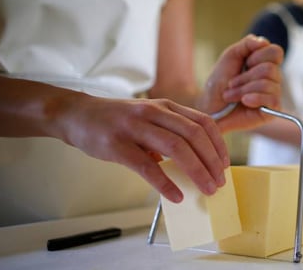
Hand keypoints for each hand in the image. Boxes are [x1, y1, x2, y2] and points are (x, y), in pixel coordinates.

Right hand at [56, 94, 229, 202]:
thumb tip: (188, 163)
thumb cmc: (116, 119)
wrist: (78, 115)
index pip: (202, 122)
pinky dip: (165, 183)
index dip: (218, 144)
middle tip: (220, 182)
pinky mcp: (118, 145)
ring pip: (176, 148)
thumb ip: (168, 133)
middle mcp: (153, 112)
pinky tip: (176, 196)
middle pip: (194, 135)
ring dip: (197, 171)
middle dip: (212, 161)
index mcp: (164, 106)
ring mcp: (135, 127)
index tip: (224, 164)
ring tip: (207, 189)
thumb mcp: (146, 117)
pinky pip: (147, 166)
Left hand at [198, 34, 282, 131]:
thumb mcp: (230, 56)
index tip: (244, 63)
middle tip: (231, 84)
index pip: (276, 52)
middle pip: (270, 69)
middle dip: (245, 77)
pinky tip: (244, 101)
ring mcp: (272, 94)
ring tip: (230, 96)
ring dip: (243, 89)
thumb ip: (247, 44)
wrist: (208, 106)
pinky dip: (255, 98)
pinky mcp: (271, 112)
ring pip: (268, 84)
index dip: (258, 56)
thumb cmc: (219, 82)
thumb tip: (264, 42)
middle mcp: (272, 78)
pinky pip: (273, 100)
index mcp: (264, 62)